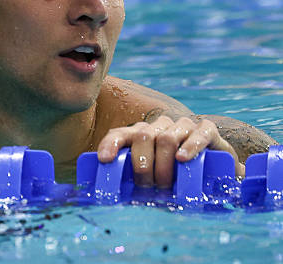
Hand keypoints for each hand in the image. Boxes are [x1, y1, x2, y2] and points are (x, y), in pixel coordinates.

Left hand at [97, 116, 243, 187]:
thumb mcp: (153, 179)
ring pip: (166, 138)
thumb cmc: (179, 176)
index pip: (120, 134)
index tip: (105, 160)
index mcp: (142, 134)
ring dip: (163, 165)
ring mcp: (183, 126)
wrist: (217, 171)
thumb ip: (136, 181)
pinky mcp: (207, 130)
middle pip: (143, 137)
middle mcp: (160, 126)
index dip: (110, 144)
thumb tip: (113, 196)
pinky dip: (189, 147)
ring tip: (164, 185)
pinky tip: (182, 159)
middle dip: (142, 165)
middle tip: (147, 186)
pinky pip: (198, 133)